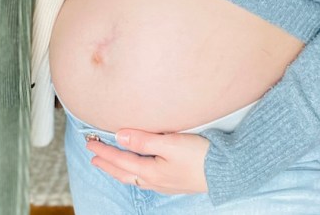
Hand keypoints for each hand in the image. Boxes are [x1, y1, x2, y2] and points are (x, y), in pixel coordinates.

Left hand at [85, 129, 210, 194]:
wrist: (228, 171)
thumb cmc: (201, 155)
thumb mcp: (170, 143)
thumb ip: (144, 139)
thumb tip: (120, 136)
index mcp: (151, 171)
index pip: (121, 160)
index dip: (105, 151)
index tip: (91, 143)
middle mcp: (155, 181)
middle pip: (124, 173)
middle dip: (108, 164)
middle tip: (94, 157)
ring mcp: (166, 184)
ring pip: (135, 178)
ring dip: (120, 170)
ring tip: (111, 165)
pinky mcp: (176, 182)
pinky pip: (147, 180)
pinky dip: (135, 174)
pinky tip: (140, 172)